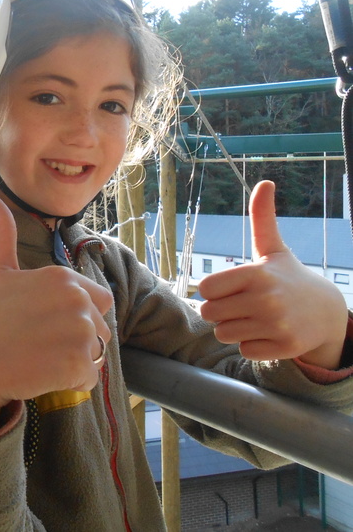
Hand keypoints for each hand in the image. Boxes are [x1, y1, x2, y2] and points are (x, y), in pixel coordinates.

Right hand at [0, 194, 111, 436]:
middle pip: (101, 328)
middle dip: (78, 339)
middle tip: (39, 344)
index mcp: (62, 277)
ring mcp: (81, 332)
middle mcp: (77, 300)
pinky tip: (41, 375)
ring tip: (39, 360)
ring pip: (97, 353)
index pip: (98, 299)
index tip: (43, 324)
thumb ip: (2, 232)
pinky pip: (90, 379)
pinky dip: (70, 383)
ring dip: (74, 362)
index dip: (74, 315)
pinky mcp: (79, 364)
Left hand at [199, 180, 347, 367]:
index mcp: (256, 273)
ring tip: (256, 318)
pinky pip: (244, 350)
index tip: (230, 288)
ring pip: (224, 334)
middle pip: (210, 313)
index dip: (213, 291)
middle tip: (242, 305)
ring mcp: (276, 324)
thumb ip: (262, 219)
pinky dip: (252, 344)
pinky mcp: (284, 347)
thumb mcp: (273, 249)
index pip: (205, 289)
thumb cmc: (288, 277)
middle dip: (221, 311)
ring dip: (235, 329)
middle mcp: (266, 299)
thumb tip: (265, 182)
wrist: (327, 311)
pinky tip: (268, 333)